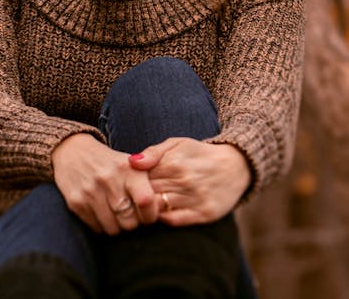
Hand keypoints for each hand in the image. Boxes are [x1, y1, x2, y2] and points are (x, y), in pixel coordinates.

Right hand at [51, 133, 159, 234]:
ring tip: (114, 212)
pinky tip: (100, 210)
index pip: (146, 201)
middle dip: (132, 222)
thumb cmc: (110, 163)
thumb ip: (148, 183)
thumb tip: (163, 209)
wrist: (73, 151)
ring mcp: (91, 191)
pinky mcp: (76, 202)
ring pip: (113, 229)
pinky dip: (101, 225)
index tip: (147, 213)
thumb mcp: (131, 164)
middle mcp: (109, 179)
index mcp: (128, 168)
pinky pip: (96, 228)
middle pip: (130, 222)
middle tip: (129, 213)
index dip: (150, 214)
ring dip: (116, 226)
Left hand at [128, 138, 251, 225]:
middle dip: (137, 196)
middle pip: (147, 194)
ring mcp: (194, 198)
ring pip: (158, 209)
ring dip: (147, 209)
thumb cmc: (199, 153)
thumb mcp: (177, 144)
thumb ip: (153, 152)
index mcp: (173, 162)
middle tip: (132, 197)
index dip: (132, 182)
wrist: (235, 165)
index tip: (129, 183)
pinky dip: (163, 218)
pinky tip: (162, 212)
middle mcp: (184, 181)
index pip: (140, 178)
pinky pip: (174, 221)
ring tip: (145, 205)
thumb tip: (131, 162)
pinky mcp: (204, 213)